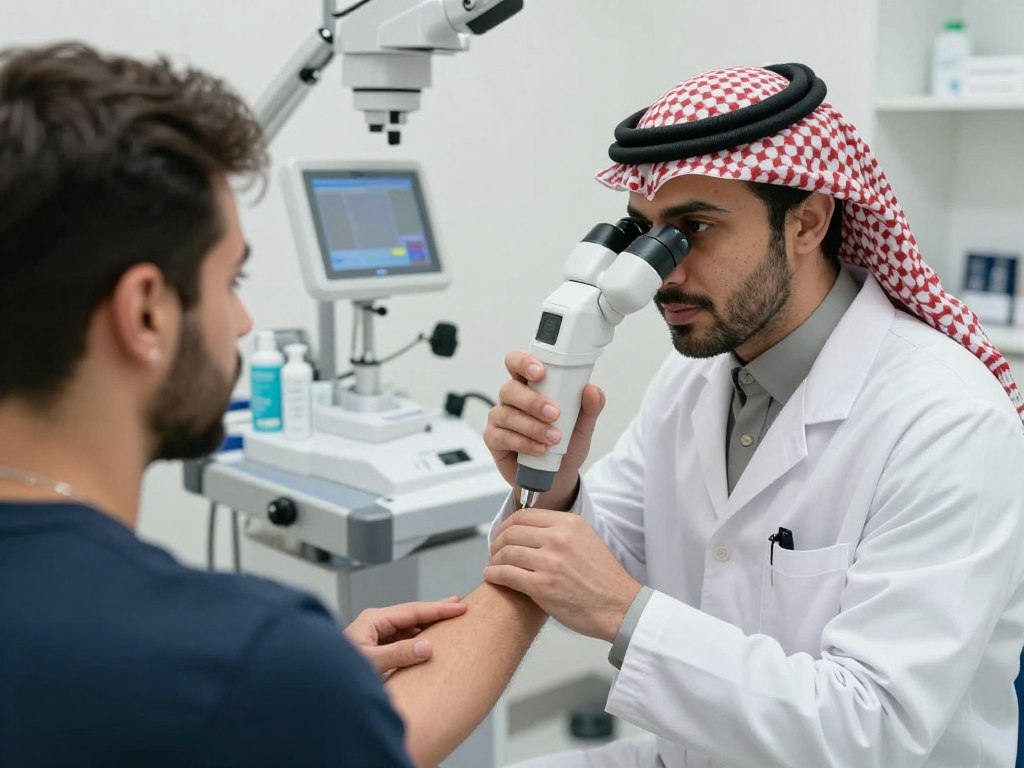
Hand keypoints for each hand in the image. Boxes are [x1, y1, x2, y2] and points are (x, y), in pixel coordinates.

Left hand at [345, 597, 467, 676]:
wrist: (322, 684)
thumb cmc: (339, 671)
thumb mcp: (371, 663)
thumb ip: (398, 654)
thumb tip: (426, 647)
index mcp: (374, 620)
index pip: (413, 610)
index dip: (438, 608)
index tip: (459, 606)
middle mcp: (376, 624)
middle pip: (413, 614)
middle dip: (436, 610)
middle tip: (460, 605)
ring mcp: (376, 635)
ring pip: (409, 626)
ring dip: (428, 625)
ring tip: (449, 621)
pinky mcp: (377, 648)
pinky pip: (403, 639)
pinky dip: (419, 638)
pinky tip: (430, 641)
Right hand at [484, 351, 605, 510]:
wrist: (558, 478)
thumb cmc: (566, 444)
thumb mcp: (583, 426)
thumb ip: (590, 407)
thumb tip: (592, 390)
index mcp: (531, 385)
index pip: (518, 364)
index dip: (524, 363)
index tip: (540, 372)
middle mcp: (512, 399)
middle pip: (510, 389)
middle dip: (532, 401)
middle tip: (554, 413)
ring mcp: (501, 419)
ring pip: (506, 414)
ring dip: (532, 426)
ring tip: (553, 438)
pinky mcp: (494, 439)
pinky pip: (502, 437)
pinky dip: (524, 443)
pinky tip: (539, 449)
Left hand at [484, 509, 640, 641]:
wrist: (620, 607)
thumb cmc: (604, 579)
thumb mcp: (586, 540)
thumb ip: (560, 532)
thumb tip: (532, 530)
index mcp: (569, 524)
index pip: (524, 515)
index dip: (506, 525)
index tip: (502, 534)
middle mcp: (559, 539)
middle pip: (511, 533)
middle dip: (497, 542)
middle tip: (494, 552)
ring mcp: (550, 562)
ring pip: (506, 553)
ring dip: (494, 560)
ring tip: (493, 566)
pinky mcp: (542, 586)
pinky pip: (506, 574)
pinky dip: (494, 574)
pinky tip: (492, 577)